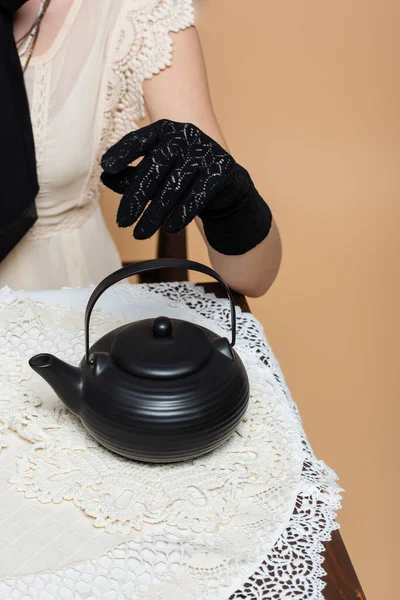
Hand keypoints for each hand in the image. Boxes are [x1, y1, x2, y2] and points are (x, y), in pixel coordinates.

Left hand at [101, 119, 236, 238]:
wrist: (224, 185)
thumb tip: (105, 178)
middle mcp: (184, 136)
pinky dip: (181, 214)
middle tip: (122, 222)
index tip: (106, 167)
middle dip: (136, 197)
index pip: (139, 140)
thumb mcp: (156, 173)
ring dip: (155, 213)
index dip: (123, 153)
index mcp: (164, 131)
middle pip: (155, 167)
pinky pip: (197, 195)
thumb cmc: (181, 177)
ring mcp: (204, 151)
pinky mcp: (220, 170)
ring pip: (174, 185)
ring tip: (140, 234)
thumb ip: (131, 174)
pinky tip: (169, 229)